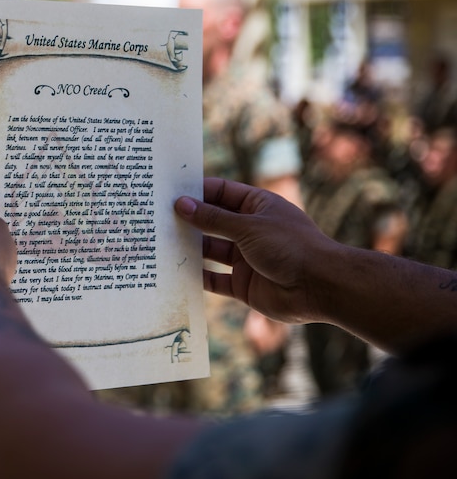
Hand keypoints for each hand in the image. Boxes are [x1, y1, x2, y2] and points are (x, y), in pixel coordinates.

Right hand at [174, 177, 332, 325]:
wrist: (321, 287)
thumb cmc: (290, 247)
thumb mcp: (248, 227)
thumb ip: (213, 218)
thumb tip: (181, 205)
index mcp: (258, 207)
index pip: (222, 192)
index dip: (198, 191)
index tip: (170, 191)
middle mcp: (251, 231)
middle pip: (213, 221)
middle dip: (189, 219)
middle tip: (156, 216)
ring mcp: (247, 259)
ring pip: (211, 250)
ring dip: (190, 247)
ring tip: (159, 242)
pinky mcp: (244, 284)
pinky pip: (215, 279)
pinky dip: (198, 276)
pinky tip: (176, 271)